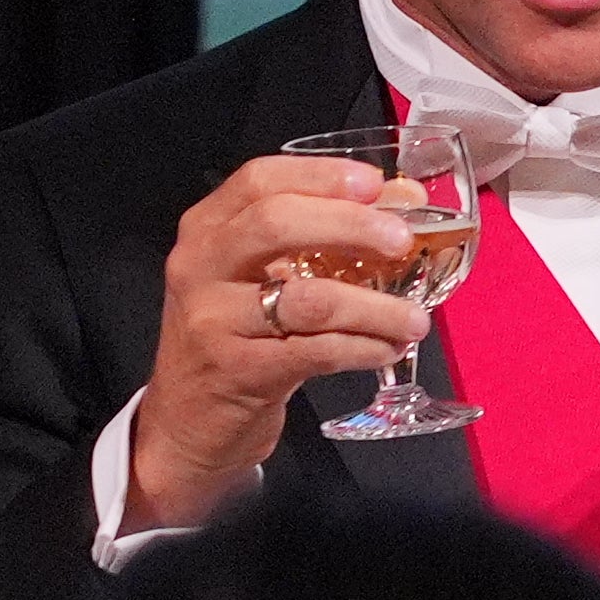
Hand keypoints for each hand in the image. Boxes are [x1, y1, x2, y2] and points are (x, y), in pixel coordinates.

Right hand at [130, 152, 433, 534]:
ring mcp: (215, 320)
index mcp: (206, 230)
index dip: (321, 175)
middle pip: (277, 223)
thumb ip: (316, 240)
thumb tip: (403, 204)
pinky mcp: (239, 371)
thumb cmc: (233, 339)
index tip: (375, 183)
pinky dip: (363, 348)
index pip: (259, 180)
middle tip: (401, 241)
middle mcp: (201, 266)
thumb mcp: (255, 279)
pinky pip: (316, 351)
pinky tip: (388, 349)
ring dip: (373, 307)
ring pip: (308, 298)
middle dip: (351, 225)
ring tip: (415, 319)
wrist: (185, 424)